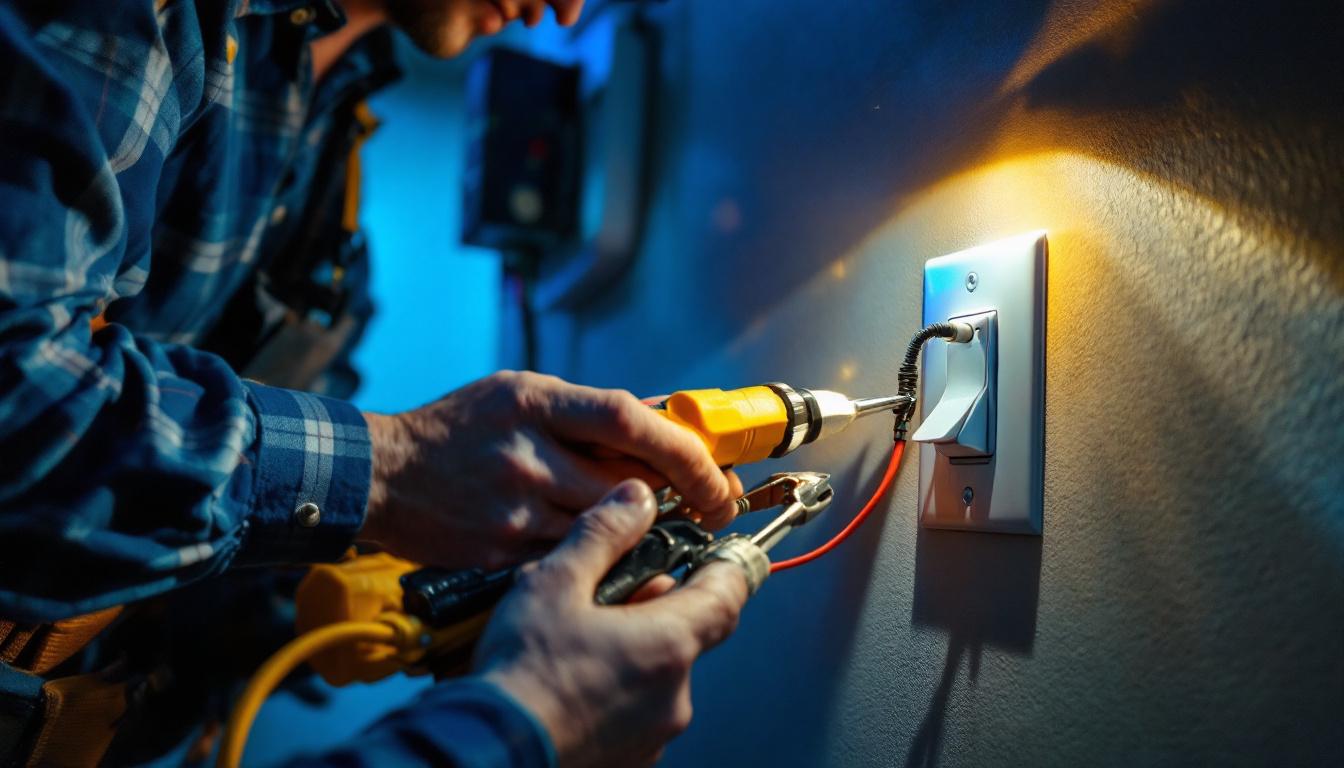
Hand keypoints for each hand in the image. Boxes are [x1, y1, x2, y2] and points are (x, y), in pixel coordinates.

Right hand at [360, 371, 742, 569]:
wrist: (379, 475)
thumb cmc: (457, 429)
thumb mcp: (521, 394)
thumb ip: (587, 410)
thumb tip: (664, 422)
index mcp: (535, 403)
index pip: (630, 422)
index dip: (686, 452)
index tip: (717, 477)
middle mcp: (526, 453)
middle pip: (627, 484)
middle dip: (675, 499)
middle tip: (707, 506)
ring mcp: (513, 508)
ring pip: (603, 530)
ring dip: (636, 532)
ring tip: (652, 526)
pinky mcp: (501, 552)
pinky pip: (568, 559)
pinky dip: (592, 557)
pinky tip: (596, 552)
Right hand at [476, 480, 749, 766]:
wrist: (488, 749)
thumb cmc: (522, 669)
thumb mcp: (556, 582)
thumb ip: (603, 533)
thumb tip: (635, 497)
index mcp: (669, 644)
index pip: (727, 594)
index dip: (720, 564)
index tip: (706, 552)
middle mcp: (674, 695)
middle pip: (683, 631)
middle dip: (649, 606)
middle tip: (600, 594)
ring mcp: (652, 734)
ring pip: (655, 673)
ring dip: (628, 650)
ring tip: (571, 639)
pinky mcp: (628, 757)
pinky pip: (633, 711)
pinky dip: (610, 690)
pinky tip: (565, 682)